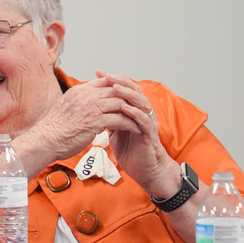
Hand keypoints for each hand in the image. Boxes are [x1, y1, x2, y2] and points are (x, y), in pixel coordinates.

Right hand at [25, 72, 147, 163]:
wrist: (45, 140)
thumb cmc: (53, 128)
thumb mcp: (65, 106)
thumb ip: (78, 101)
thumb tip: (85, 102)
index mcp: (79, 90)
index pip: (105, 81)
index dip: (118, 85)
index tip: (127, 93)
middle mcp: (86, 95)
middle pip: (116, 90)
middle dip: (130, 97)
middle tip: (141, 105)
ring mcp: (91, 107)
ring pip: (120, 103)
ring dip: (133, 111)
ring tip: (141, 118)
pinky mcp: (95, 121)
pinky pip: (120, 119)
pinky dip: (129, 124)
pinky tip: (135, 129)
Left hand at [93, 70, 177, 195]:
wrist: (143, 169)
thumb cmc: (130, 149)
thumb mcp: (115, 129)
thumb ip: (108, 116)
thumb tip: (93, 106)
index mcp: (133, 110)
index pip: (124, 89)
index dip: (112, 80)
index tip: (98, 73)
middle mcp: (142, 113)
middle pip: (134, 91)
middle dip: (120, 82)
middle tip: (107, 75)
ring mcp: (147, 123)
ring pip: (141, 103)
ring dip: (128, 94)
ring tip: (115, 87)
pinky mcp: (150, 135)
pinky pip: (143, 121)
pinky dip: (134, 113)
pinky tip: (125, 108)